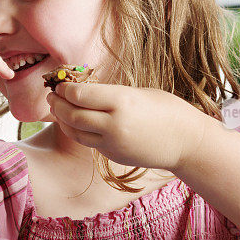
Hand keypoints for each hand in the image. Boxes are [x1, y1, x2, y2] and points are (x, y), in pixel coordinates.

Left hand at [46, 82, 209, 171]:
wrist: (188, 142)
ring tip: (57, 110)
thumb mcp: (139, 93)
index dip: (64, 89)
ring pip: (75, 133)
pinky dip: (78, 131)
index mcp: (122, 101)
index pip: (79, 95)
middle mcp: (114, 124)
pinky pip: (89, 143)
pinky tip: (76, 123)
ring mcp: (113, 143)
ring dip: (62, 120)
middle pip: (72, 115)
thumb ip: (111, 95)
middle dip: (57, 104)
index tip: (60, 83)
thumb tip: (83, 92)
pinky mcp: (114, 155)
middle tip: (51, 96)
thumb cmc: (168, 110)